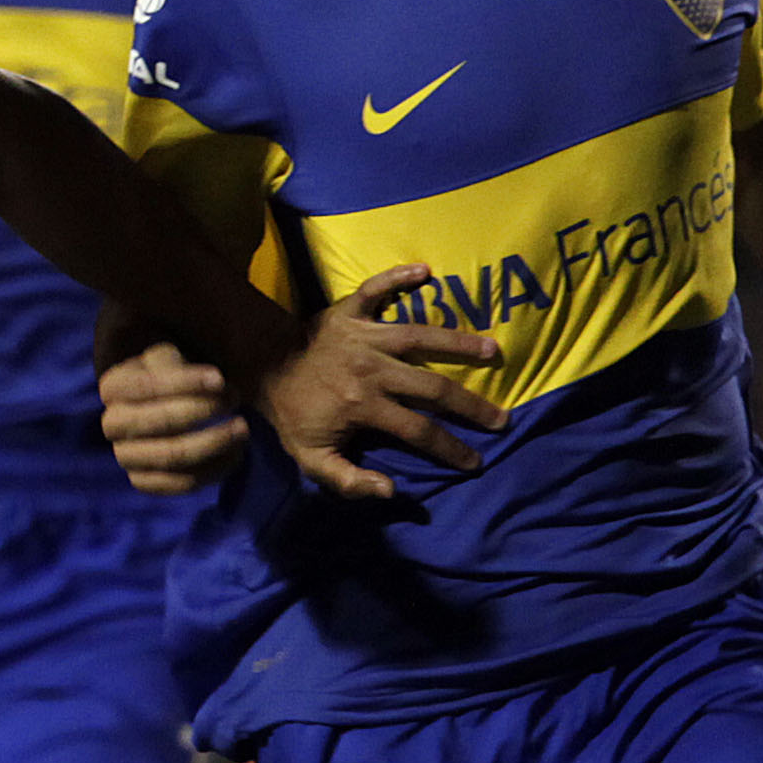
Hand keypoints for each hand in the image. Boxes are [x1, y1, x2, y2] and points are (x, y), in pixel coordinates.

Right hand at [99, 341, 246, 494]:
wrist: (155, 407)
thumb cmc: (167, 375)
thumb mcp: (167, 357)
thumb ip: (182, 365)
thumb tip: (214, 385)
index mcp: (113, 388)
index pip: (146, 385)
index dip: (186, 382)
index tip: (220, 379)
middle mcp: (112, 424)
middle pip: (162, 422)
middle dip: (204, 411)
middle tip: (236, 401)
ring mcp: (125, 456)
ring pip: (173, 457)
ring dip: (214, 443)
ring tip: (242, 430)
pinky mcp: (142, 481)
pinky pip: (180, 484)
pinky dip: (213, 471)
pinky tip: (234, 454)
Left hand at [249, 265, 508, 501]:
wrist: (260, 370)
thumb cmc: (291, 415)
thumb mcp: (310, 458)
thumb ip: (348, 480)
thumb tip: (390, 492)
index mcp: (363, 405)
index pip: (418, 431)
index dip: (450, 449)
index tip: (474, 460)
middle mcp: (370, 369)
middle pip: (432, 387)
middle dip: (471, 406)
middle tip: (501, 418)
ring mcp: (362, 335)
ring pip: (419, 336)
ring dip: (458, 342)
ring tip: (493, 350)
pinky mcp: (349, 310)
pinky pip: (376, 289)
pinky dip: (398, 277)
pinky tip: (426, 270)